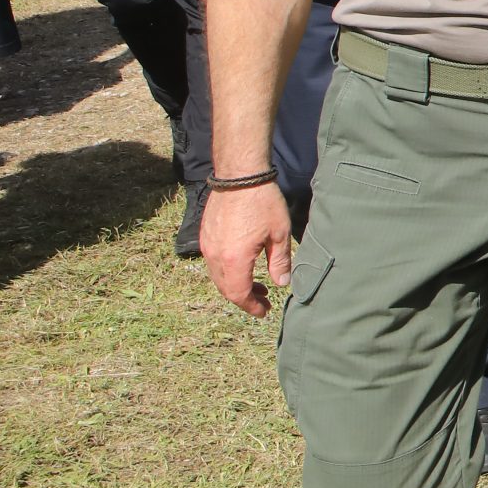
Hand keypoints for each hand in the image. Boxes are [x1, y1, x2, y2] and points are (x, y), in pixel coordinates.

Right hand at [203, 183, 293, 317]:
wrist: (240, 175)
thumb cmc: (263, 202)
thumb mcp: (279, 234)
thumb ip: (279, 262)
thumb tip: (281, 284)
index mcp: (234, 260)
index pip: (239, 294)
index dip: (251, 306)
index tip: (263, 312)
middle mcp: (215, 256)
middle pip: (226, 289)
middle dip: (244, 298)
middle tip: (263, 300)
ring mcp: (207, 245)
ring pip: (218, 277)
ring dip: (236, 285)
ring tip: (257, 285)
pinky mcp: (205, 235)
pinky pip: (213, 263)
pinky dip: (227, 271)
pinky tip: (243, 266)